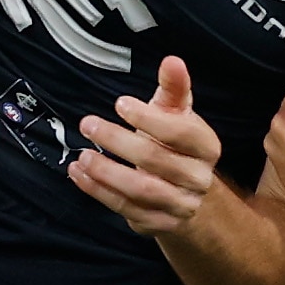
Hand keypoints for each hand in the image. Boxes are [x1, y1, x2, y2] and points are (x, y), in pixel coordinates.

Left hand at [68, 56, 222, 235]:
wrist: (185, 193)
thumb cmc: (175, 145)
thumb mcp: (176, 114)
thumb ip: (173, 89)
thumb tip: (172, 61)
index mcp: (206, 147)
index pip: (181, 133)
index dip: (149, 118)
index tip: (120, 104)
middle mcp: (198, 178)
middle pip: (156, 160)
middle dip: (118, 141)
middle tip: (88, 124)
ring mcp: (180, 204)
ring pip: (141, 190)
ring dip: (107, 172)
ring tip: (82, 155)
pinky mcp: (159, 223)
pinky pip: (126, 209)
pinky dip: (98, 192)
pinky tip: (79, 174)